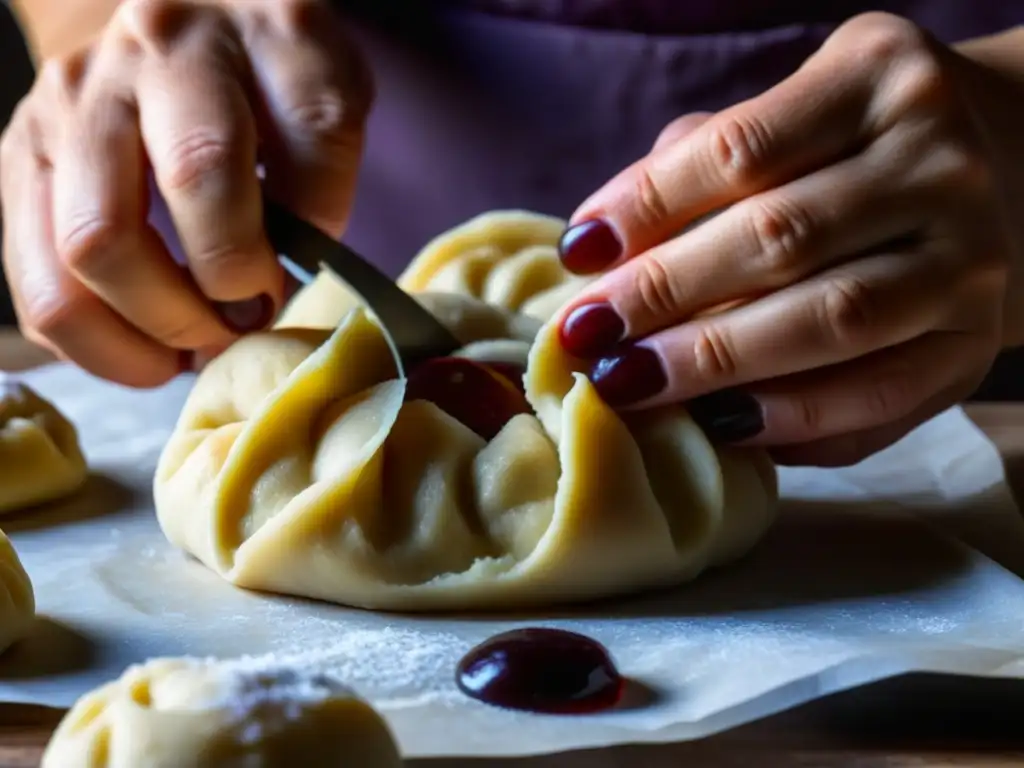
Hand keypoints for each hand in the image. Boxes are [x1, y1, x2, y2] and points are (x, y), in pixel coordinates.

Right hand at [1, 0, 371, 386]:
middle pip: (195, 179)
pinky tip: (149, 349)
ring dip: (156, 328)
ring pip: (92, 244)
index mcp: (265, 30)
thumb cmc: (262, 85)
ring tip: (196, 347)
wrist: (165, 24)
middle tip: (247, 321)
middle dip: (231, 282)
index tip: (297, 274)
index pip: (314, 127)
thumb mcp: (326, 100)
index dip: (322, 218)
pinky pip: (40, 282)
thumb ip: (322, 176)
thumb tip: (274, 286)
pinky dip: (99, 343)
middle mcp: (160, 49)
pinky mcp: (23, 152)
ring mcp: (76, 99)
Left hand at [554, 13, 1013, 466]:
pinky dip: (786, 419)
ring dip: (713, 362)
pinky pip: (875, 398)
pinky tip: (717, 424)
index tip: (579, 253)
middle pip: (781, 237)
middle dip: (664, 293)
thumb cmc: (849, 149)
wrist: (1004, 175)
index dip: (647, 205)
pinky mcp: (973, 344)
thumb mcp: (785, 118)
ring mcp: (971, 257)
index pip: (741, 147)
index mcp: (878, 81)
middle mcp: (940, 162)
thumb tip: (598, 252)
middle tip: (587, 334)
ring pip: (829, 320)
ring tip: (630, 383)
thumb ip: (693, 164)